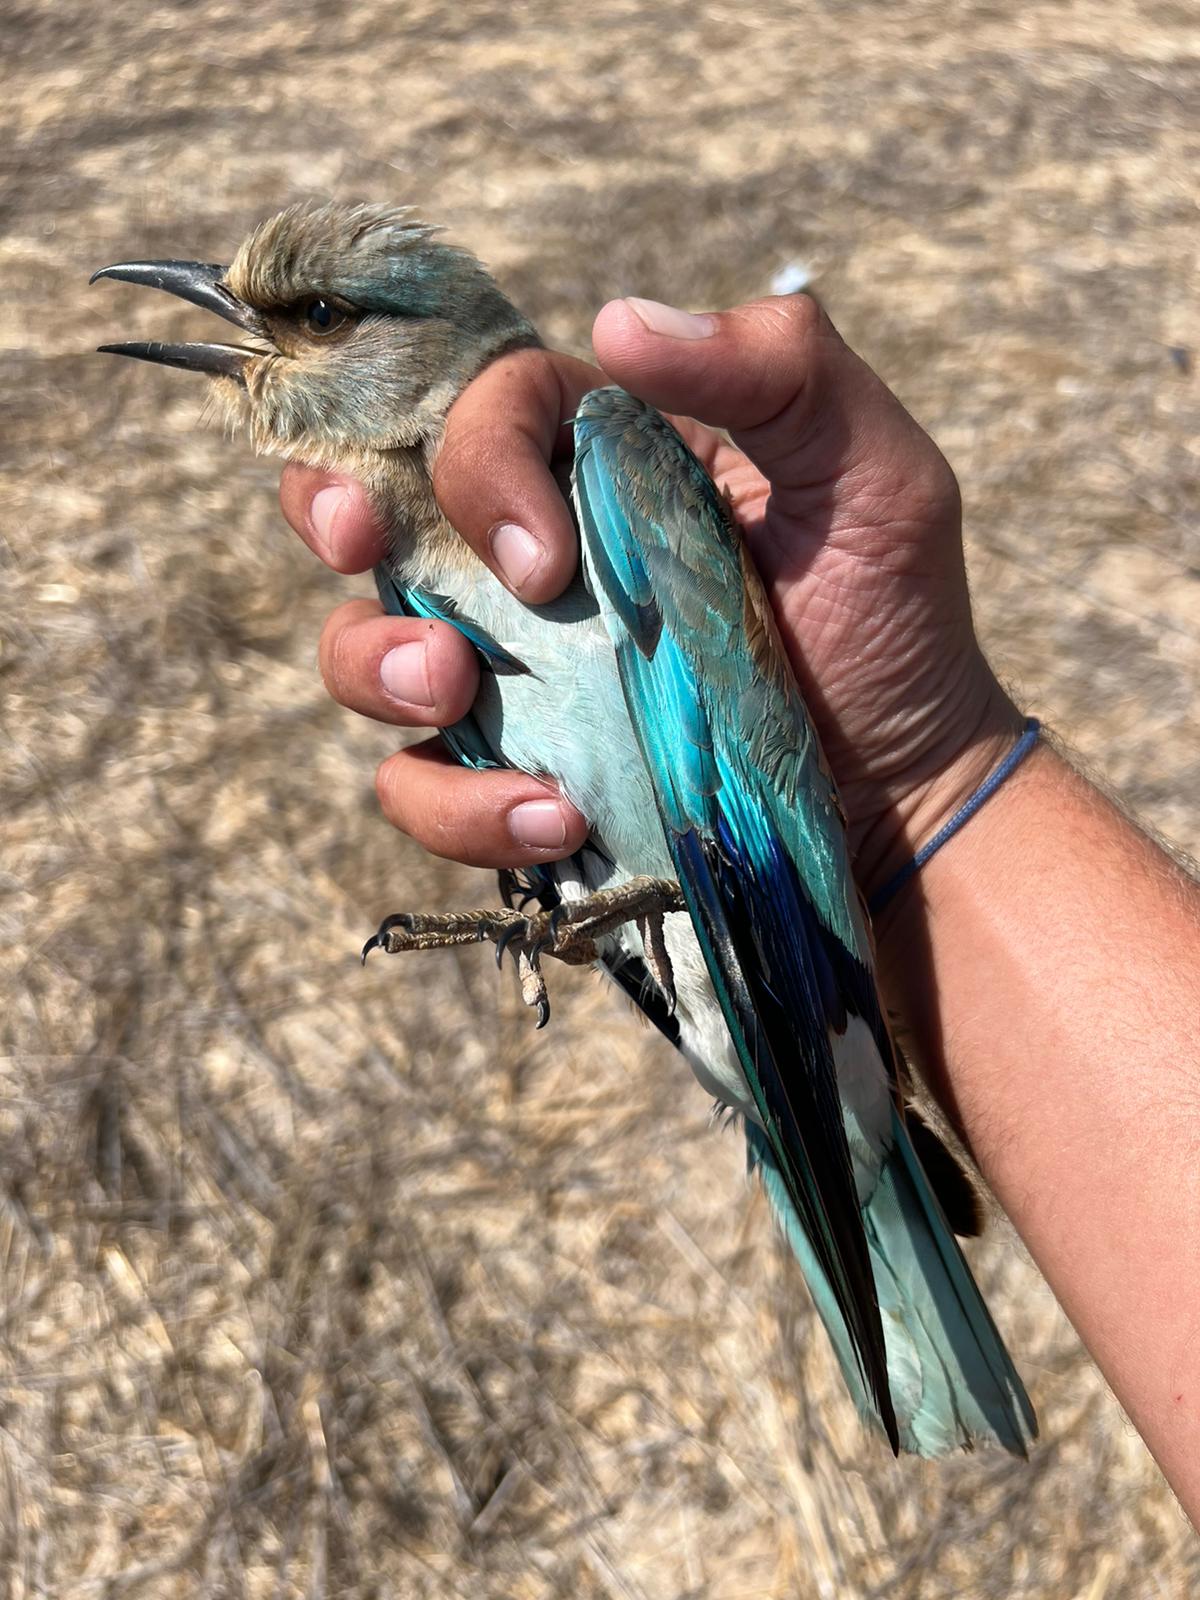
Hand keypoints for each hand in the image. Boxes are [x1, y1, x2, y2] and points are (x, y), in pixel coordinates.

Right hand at [278, 295, 1020, 896]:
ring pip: (361, 650)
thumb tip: (621, 321)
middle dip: (331, 511)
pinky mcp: (515, 776)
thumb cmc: (891, 623)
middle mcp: (535, 559)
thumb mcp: (875, 476)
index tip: (541, 557)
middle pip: (374, 505)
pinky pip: (422, 789)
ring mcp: (514, 672)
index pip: (483, 410)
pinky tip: (558, 816)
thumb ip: (782, 370)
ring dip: (378, 666)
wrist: (905, 791)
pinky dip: (462, 808)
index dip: (472, 462)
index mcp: (605, 463)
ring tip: (455, 694)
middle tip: (365, 549)